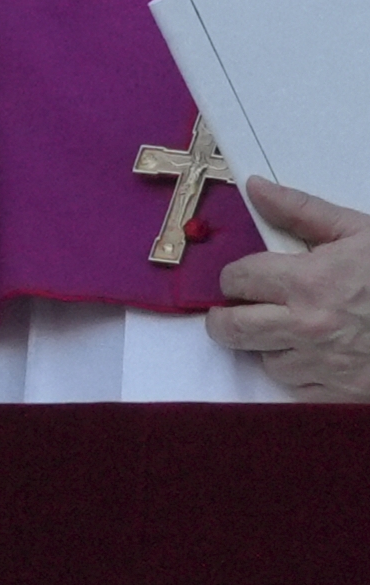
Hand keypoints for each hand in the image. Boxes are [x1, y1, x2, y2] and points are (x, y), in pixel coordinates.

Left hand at [206, 178, 369, 400]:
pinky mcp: (340, 395)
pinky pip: (296, 387)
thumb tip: (255, 189)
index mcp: (309, 282)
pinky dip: (300, 372)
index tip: (248, 277)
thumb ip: (301, 210)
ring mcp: (324, 366)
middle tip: (242, 308)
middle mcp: (308, 327)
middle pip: (231, 329)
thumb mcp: (359, 233)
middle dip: (228, 316)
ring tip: (295, 328)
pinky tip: (319, 353)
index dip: (237, 276)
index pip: (236, 279)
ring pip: (264, 360)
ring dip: (270, 345)